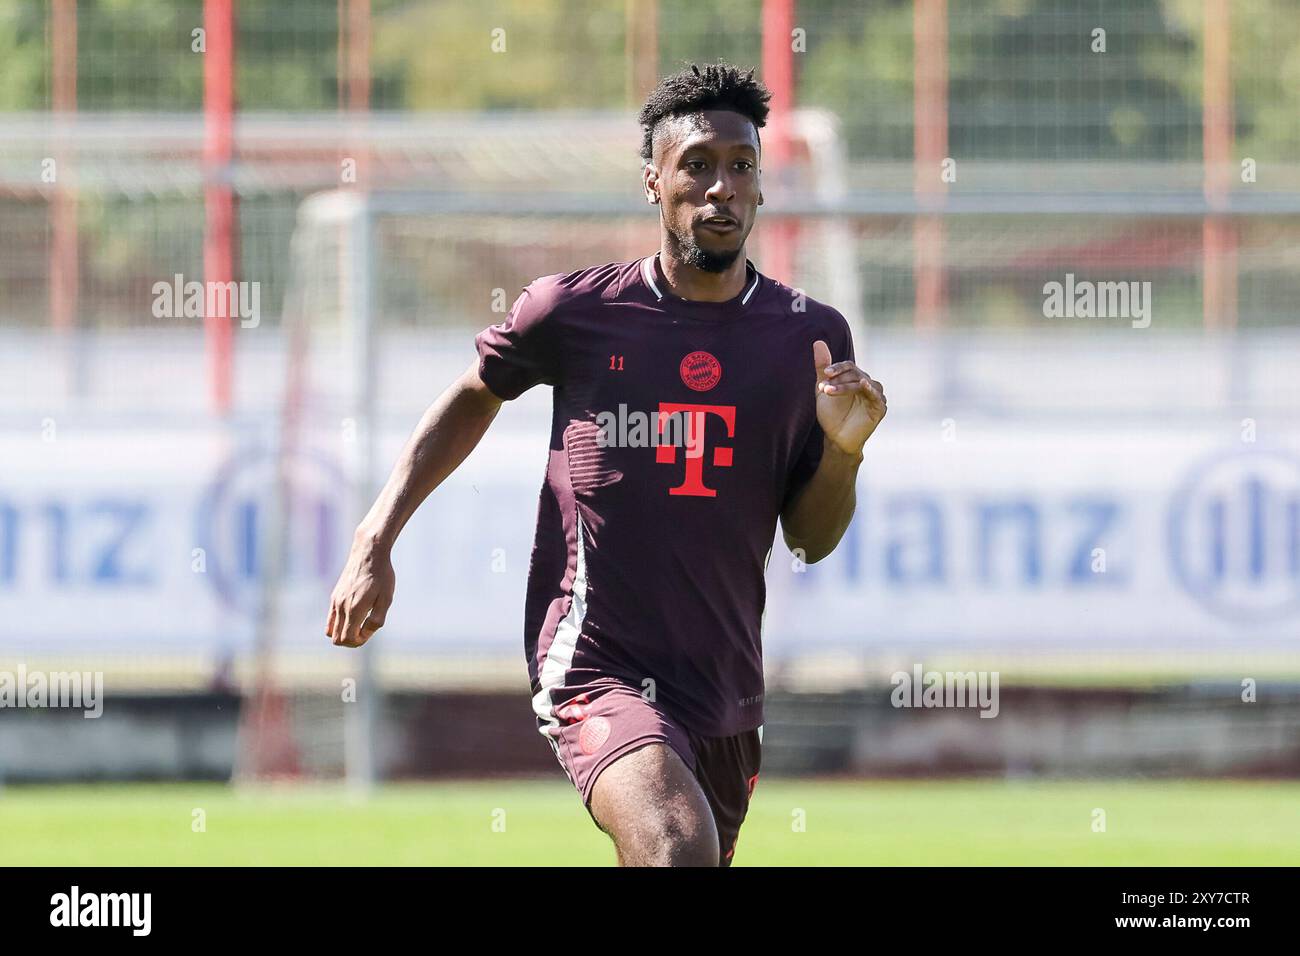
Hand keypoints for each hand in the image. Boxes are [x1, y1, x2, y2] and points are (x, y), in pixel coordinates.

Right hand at [325, 531, 394, 647]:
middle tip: (366, 629)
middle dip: (351, 641)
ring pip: (330, 631)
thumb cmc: (382, 575)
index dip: (360, 641)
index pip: (348, 639)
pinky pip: (331, 619)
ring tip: (360, 624)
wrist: (369, 553)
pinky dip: (340, 624)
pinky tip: (354, 615)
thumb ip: (377, 619)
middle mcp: (341, 606)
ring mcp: (335, 601)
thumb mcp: (387, 598)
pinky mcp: (334, 596)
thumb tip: (366, 633)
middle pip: (337, 639)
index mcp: (354, 609)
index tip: (371, 630)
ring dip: (344, 633)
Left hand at [813, 339, 886, 455]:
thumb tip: (818, 341)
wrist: (836, 438)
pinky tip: (862, 385)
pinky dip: (869, 389)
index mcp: (856, 378)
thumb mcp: (823, 388)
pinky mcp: (880, 408)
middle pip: (855, 373)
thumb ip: (822, 367)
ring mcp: (875, 395)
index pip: (849, 366)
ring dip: (845, 386)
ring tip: (828, 391)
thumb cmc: (831, 414)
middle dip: (838, 379)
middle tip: (823, 388)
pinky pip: (875, 395)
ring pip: (862, 382)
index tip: (825, 373)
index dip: (837, 368)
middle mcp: (868, 384)